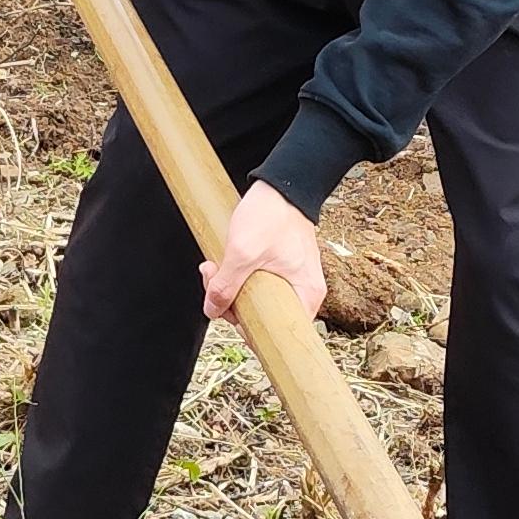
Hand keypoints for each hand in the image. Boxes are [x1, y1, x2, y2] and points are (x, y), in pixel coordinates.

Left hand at [200, 180, 324, 321]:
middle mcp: (303, 292)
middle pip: (262, 315)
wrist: (281, 184)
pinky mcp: (280, 268)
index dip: (250, 330)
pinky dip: (237, 275)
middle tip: (213, 277)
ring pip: (255, 298)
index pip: (279, 334)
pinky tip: (223, 262)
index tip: (230, 313)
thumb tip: (213, 310)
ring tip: (214, 264)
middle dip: (230, 301)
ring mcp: (292, 279)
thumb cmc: (272, 214)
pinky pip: (256, 283)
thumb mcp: (243, 253)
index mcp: (305, 295)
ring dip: (229, 286)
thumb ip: (226, 286)